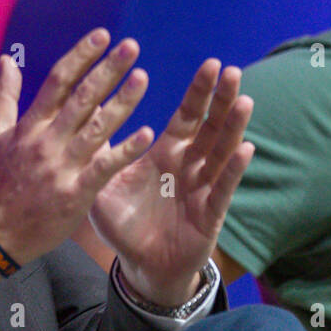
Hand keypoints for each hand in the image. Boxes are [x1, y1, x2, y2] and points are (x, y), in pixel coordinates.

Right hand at [0, 29, 152, 274]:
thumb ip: (5, 95)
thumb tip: (9, 59)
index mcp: (30, 125)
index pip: (57, 81)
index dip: (81, 56)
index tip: (102, 35)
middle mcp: (47, 141)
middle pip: (82, 98)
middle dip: (107, 70)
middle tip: (131, 46)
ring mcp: (62, 167)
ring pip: (97, 128)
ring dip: (122, 102)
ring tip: (142, 78)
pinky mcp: (75, 193)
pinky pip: (104, 167)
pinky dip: (125, 150)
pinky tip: (147, 133)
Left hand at [90, 61, 254, 307]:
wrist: (140, 266)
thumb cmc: (125, 223)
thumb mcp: (105, 184)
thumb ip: (101, 151)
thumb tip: (85, 113)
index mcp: (166, 153)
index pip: (187, 115)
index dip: (199, 92)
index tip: (211, 64)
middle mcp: (189, 165)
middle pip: (210, 126)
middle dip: (221, 99)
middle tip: (230, 71)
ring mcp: (203, 187)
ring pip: (221, 151)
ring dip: (233, 126)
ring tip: (243, 100)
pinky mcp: (210, 212)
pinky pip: (223, 188)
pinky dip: (233, 169)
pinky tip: (245, 149)